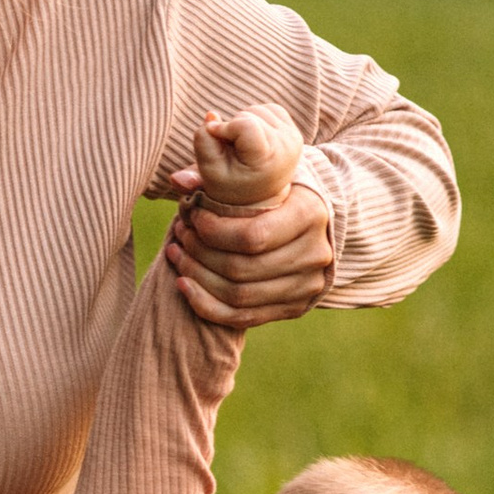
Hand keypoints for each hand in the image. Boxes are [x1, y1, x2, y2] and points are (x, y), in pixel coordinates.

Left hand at [164, 110, 330, 327]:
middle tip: (179, 236)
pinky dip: (207, 305)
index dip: (213, 232)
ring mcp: (308, 286)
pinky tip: (184, 284)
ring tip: (177, 255)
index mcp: (310, 214)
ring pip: (239, 296)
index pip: (253, 236)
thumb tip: (177, 181)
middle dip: (200, 253)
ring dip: (198, 278)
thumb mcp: (259, 175)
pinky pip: (243, 318)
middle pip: (243, 269)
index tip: (192, 217)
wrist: (315, 219)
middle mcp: (316, 254)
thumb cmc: (278, 191)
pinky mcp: (295, 307)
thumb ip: (218, 176)